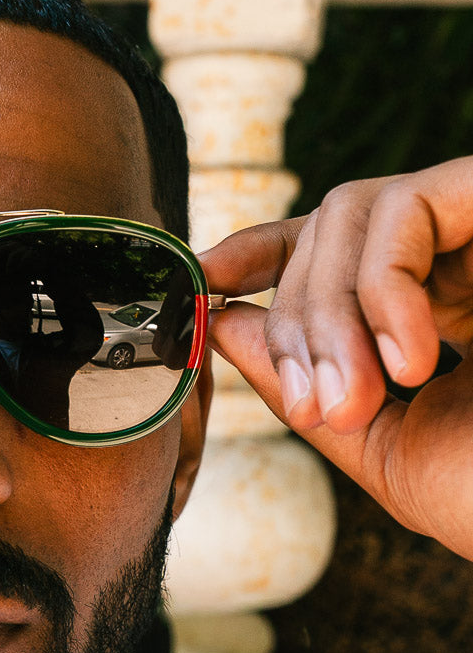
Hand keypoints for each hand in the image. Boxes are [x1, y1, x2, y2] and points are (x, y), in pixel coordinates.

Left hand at [200, 156, 472, 560]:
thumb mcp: (383, 445)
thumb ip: (301, 386)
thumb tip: (221, 325)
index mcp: (440, 305)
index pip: (340, 251)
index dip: (267, 248)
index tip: (206, 275)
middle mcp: (466, 255)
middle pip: (330, 228)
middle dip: (294, 315)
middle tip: (316, 403)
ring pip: (358, 209)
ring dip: (328, 308)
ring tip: (358, 396)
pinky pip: (408, 207)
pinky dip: (383, 287)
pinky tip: (409, 357)